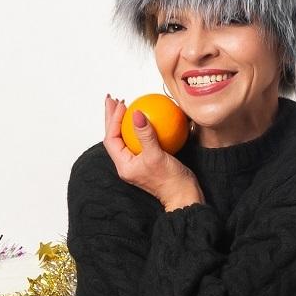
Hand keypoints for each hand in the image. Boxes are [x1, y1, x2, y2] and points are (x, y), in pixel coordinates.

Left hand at [104, 94, 201, 208]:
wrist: (183, 195)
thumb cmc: (170, 180)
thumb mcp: (157, 156)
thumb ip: (145, 135)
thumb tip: (136, 114)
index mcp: (124, 165)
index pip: (111, 139)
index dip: (113, 120)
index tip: (121, 105)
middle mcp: (127, 164)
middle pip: (114, 137)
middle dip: (112, 118)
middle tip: (112, 99)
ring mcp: (136, 162)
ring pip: (124, 138)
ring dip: (122, 121)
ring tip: (123, 106)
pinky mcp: (147, 160)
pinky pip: (138, 141)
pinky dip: (138, 128)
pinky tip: (145, 118)